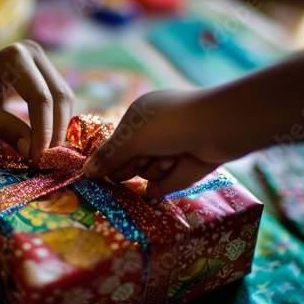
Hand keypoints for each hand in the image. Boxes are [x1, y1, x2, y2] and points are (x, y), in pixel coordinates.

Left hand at [0, 40, 73, 164]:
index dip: (43, 130)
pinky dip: (57, 121)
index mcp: (14, 58)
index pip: (40, 98)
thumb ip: (7, 130)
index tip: (37, 157)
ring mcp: (42, 61)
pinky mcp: (47, 72)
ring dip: (59, 128)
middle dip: (55, 131)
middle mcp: (33, 53)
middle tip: (46, 159)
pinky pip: (60, 99)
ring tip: (47, 152)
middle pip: (59, 97)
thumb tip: (33, 152)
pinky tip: (48, 140)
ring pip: (64, 99)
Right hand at [83, 89, 234, 197]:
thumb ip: (109, 156)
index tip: (97, 176)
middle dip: (133, 164)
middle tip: (143, 156)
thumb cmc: (169, 124)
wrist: (218, 128)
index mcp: (138, 118)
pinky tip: (166, 178)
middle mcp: (154, 134)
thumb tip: (85, 172)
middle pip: (128, 163)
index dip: (109, 160)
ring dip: (156, 167)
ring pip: (147, 173)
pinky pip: (164, 185)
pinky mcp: (185, 169)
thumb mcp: (133, 138)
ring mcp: (170, 151)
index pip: (115, 146)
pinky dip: (165, 183)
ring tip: (173, 155)